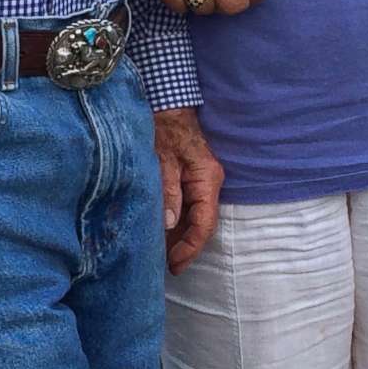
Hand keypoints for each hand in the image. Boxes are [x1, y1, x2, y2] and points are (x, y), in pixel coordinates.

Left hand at [152, 106, 223, 273]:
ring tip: (159, 255)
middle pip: (200, 225)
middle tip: (163, 266)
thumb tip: (168, 224)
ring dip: (178, 237)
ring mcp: (200, 181)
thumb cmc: (165, 126)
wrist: (167, 102)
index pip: (204, 224)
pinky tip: (159, 232)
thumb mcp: (163, 159)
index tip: (175, 265)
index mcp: (207, 180)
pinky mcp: (189, 178)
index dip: (190, 248)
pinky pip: (185, 207)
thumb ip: (167, 191)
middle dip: (183, 247)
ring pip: (193, 218)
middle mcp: (208, 183)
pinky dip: (174, 223)